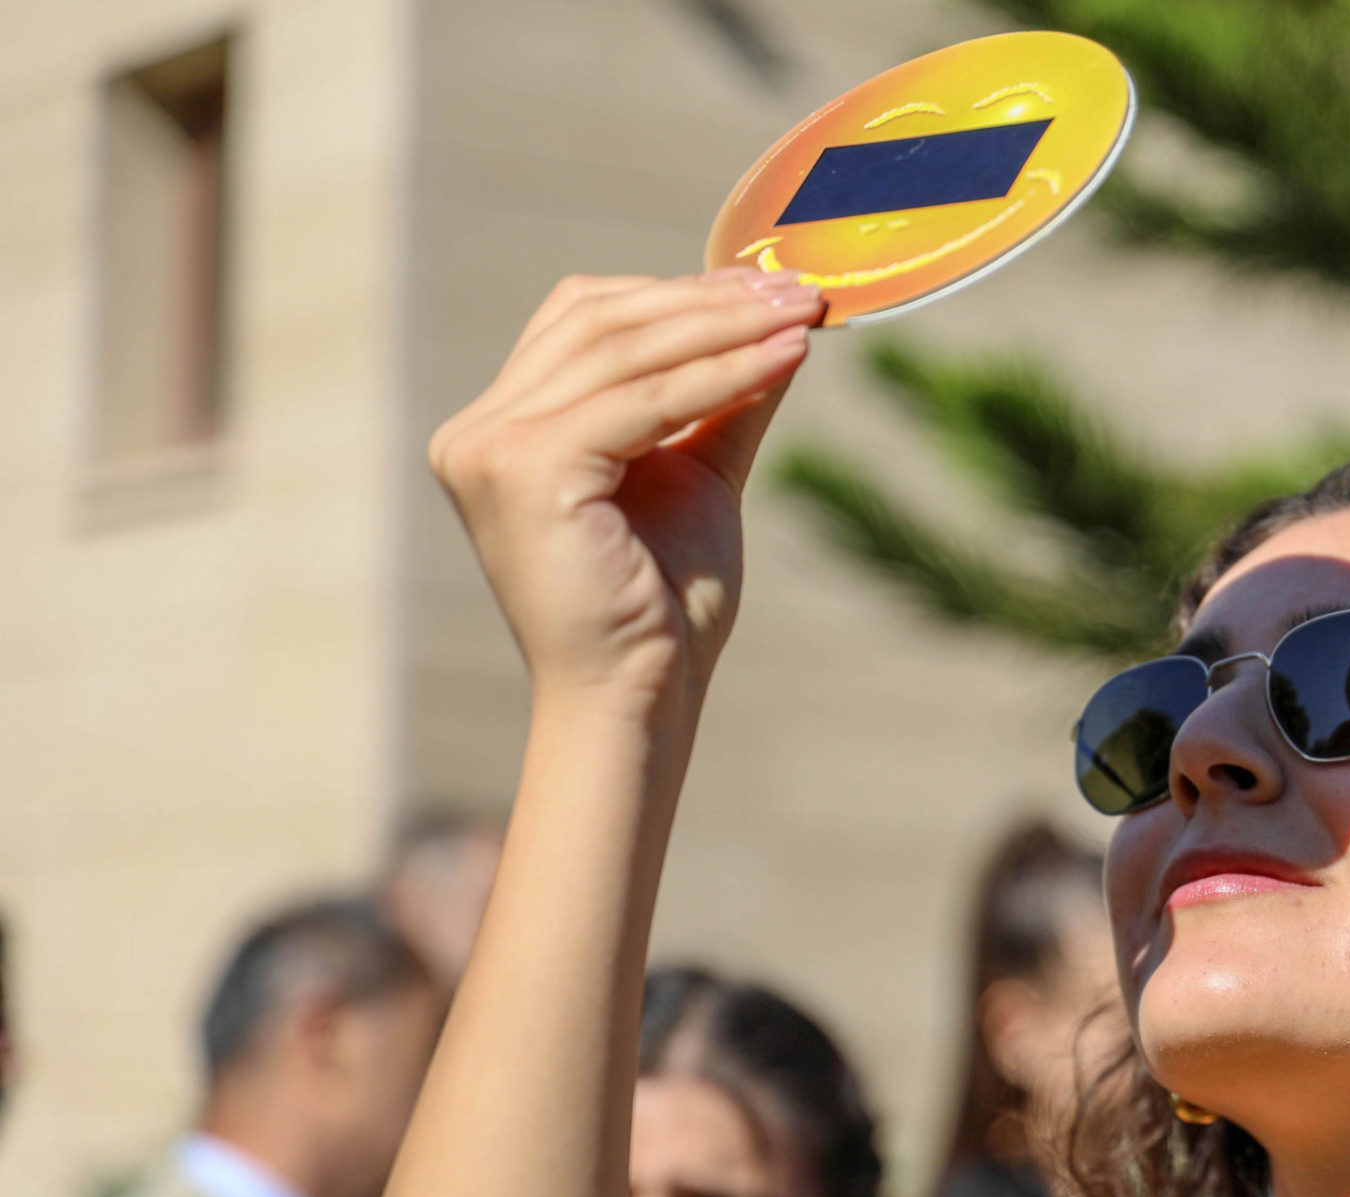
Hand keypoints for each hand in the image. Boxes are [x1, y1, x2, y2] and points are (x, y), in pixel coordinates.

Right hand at [427, 270, 823, 715]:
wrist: (640, 693)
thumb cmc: (665, 601)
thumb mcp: (698, 472)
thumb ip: (725, 396)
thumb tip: (783, 319)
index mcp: (502, 427)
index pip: (586, 320)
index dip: (679, 292)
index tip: (771, 284)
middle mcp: (479, 430)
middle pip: (601, 320)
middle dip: (710, 299)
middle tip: (801, 290)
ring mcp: (491, 447)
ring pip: (623, 349)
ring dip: (725, 325)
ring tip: (804, 315)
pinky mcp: (526, 470)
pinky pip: (643, 401)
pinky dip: (722, 373)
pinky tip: (787, 359)